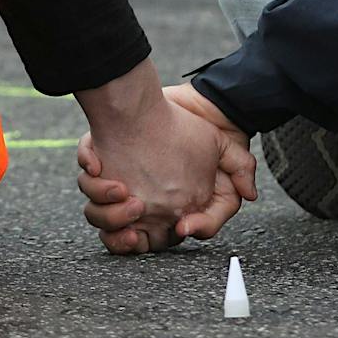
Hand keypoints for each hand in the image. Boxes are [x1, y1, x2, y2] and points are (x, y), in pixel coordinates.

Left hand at [76, 81, 256, 256]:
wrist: (172, 97)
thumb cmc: (197, 128)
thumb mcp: (226, 150)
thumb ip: (240, 172)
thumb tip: (250, 194)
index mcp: (165, 209)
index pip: (155, 240)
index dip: (164, 239)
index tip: (178, 228)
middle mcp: (138, 201)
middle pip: (119, 236)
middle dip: (120, 237)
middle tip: (130, 231)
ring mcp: (116, 184)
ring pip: (98, 214)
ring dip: (103, 211)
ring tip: (118, 192)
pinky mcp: (101, 159)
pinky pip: (87, 176)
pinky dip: (89, 172)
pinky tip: (98, 162)